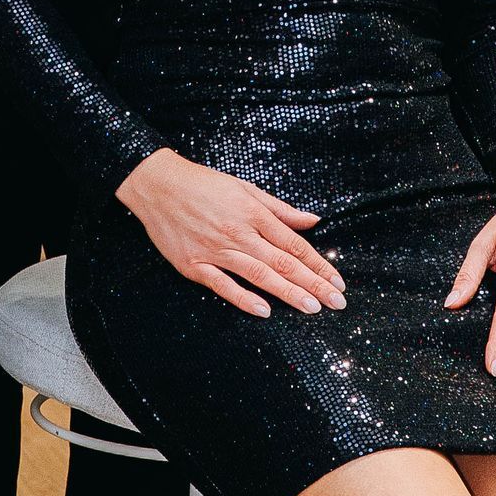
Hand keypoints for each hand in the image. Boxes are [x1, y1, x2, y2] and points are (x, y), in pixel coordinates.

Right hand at [116, 148, 345, 320]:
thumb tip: (312, 220)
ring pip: (259, 275)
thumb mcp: (245, 188)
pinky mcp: (194, 264)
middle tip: (337, 302)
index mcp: (253, 214)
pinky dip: (243, 298)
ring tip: (312, 307)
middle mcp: (238, 233)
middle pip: (283, 262)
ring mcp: (216, 250)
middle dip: (313, 283)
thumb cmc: (202, 184)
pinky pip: (222, 285)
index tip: (338, 281)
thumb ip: (280, 209)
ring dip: (288, 292)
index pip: (294, 244)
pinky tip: (264, 310)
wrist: (157, 185)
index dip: (319, 264)